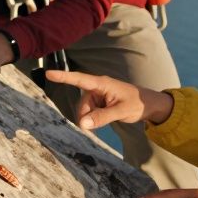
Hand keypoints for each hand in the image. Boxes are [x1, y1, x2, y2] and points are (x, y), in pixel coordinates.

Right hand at [43, 69, 174, 128]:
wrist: (149, 105)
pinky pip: (90, 112)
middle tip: (100, 123)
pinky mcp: (99, 101)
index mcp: (102, 84)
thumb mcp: (121, 112)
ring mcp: (98, 94)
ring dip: (91, 118)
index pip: (79, 80)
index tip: (49, 74)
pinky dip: (94, 118)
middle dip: (86, 116)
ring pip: (84, 110)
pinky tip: (105, 118)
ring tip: (108, 118)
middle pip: (81, 104)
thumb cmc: (137, 104)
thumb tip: (81, 124)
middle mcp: (97, 87)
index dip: (63, 77)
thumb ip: (101, 117)